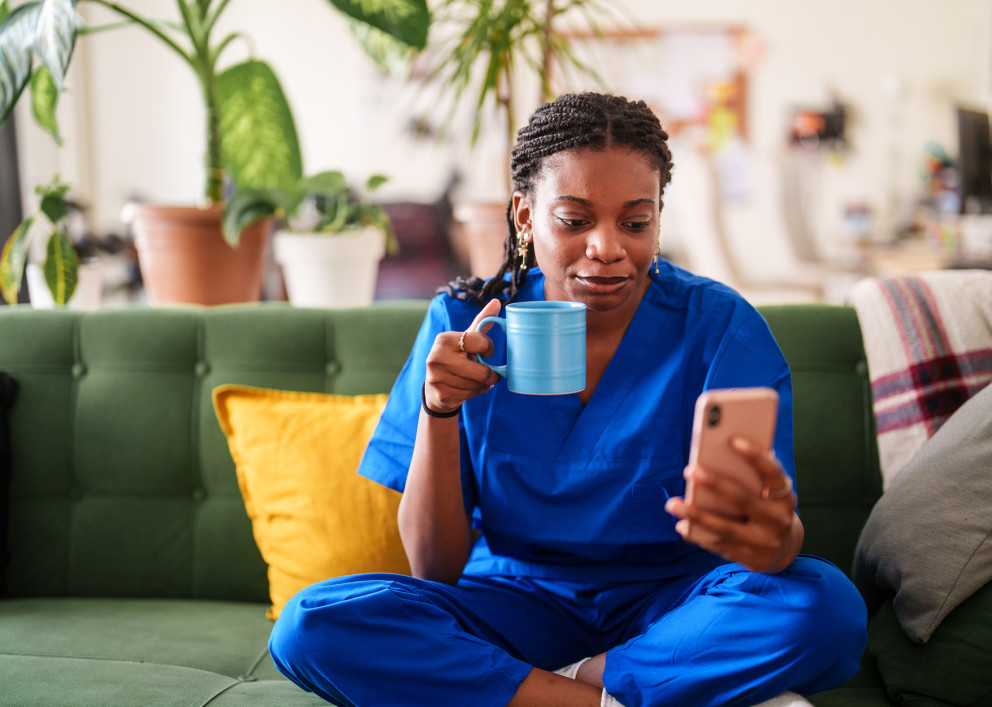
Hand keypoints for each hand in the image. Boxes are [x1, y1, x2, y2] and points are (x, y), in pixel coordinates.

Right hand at [423, 299, 502, 413]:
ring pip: (477, 385)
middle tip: (492, 374)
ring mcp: (436, 378)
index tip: (487, 352)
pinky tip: (471, 388)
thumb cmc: (456, 358)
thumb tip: (497, 302)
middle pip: (481, 371)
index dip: (489, 348)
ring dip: (484, 385)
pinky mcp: (441, 395)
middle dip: (491, 374)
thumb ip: (481, 322)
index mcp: (444, 339)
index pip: (480, 342)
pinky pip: (471, 396)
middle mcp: (436, 357)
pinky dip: (476, 393)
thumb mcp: (466, 339)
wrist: (435, 388)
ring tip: (478, 380)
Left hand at [664, 437, 802, 572]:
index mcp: (785, 498)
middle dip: (715, 484)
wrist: (784, 551)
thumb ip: (754, 475)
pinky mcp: (751, 560)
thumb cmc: (768, 509)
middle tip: (689, 470)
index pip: (773, 474)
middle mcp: (778, 521)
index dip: (756, 456)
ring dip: (695, 515)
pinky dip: (699, 534)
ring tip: (671, 504)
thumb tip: (724, 446)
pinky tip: (682, 524)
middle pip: (743, 500)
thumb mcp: (769, 493)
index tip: (733, 439)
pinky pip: (720, 546)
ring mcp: (765, 543)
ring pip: (725, 528)